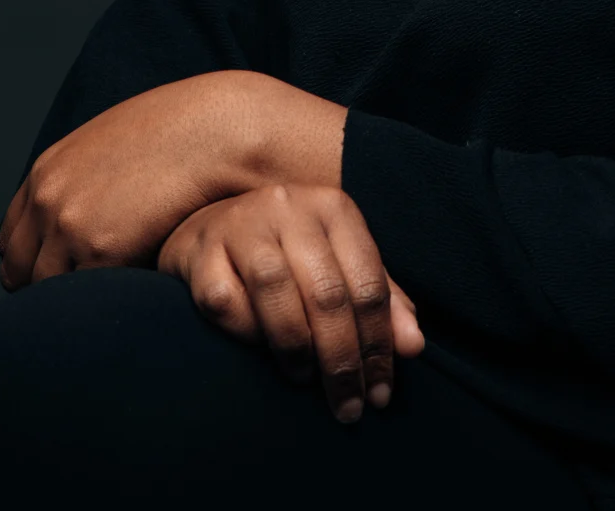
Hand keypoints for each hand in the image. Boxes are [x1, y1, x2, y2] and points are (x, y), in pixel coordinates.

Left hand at [0, 70, 347, 288]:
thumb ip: (83, 182)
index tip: (61, 271)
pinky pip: (89, 296)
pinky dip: (111, 297)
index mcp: (46, 172)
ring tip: (119, 289)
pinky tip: (138, 284)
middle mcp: (47, 198)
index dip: (36, 261)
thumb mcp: (112, 147)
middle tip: (93, 288)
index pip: (12, 241)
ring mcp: (69, 224)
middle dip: (52, 283)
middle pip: (22, 272)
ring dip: (82, 294)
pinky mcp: (101, 249)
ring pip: (53, 291)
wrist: (216, 130)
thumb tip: (82, 219)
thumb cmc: (179, 135)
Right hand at [158, 183, 425, 421]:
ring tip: (305, 380)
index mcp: (334, 208)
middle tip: (348, 407)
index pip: (368, 283)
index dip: (379, 345)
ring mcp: (242, 224)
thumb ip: (382, 301)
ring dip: (296, 348)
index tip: (381, 393)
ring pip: (276, 291)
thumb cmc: (291, 253)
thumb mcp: (342, 264)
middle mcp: (290, 207)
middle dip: (342, 360)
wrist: (214, 226)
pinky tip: (257, 350)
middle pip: (326, 292)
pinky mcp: (200, 250)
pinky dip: (245, 332)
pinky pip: (225, 301)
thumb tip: (414, 347)